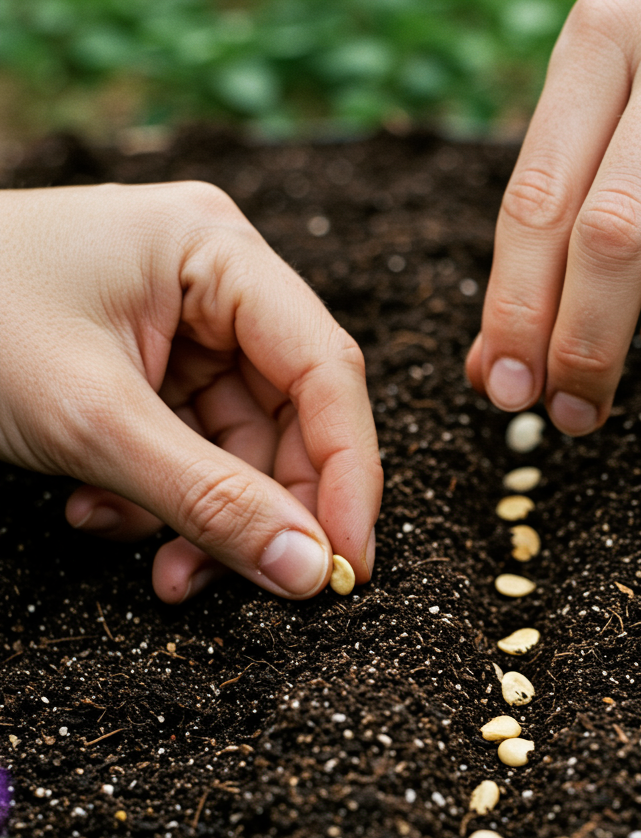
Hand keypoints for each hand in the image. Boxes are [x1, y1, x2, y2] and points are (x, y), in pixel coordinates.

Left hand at [0, 182, 381, 602]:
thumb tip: (311, 572)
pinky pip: (191, 450)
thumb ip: (209, 499)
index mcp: (217, 252)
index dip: (348, 472)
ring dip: (205, 517)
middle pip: (290, 414)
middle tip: (258, 581)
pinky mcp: (150, 370)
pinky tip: (100, 514)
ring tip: (160, 569)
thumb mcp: (92, 422)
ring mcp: (182, 327)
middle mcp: (215, 283)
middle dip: (267, 506)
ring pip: (241, 445)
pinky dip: (161, 500)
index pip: (326, 368)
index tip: (348, 564)